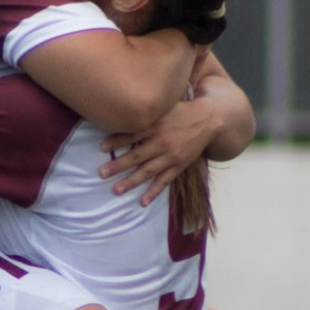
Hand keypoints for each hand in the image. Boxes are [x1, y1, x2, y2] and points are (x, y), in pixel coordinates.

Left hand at [99, 97, 215, 205]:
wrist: (208, 119)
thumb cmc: (181, 111)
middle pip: (136, 156)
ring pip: (148, 171)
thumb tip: (125, 109)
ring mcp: (171, 156)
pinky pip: (164, 181)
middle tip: (102, 173)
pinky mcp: (179, 166)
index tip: (101, 148)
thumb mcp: (164, 107)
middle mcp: (162, 142)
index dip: (116, 141)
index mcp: (156, 125)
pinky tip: (143, 202)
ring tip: (116, 190)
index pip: (132, 134)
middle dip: (117, 165)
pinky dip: (154, 192)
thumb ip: (147, 112)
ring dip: (131, 181)